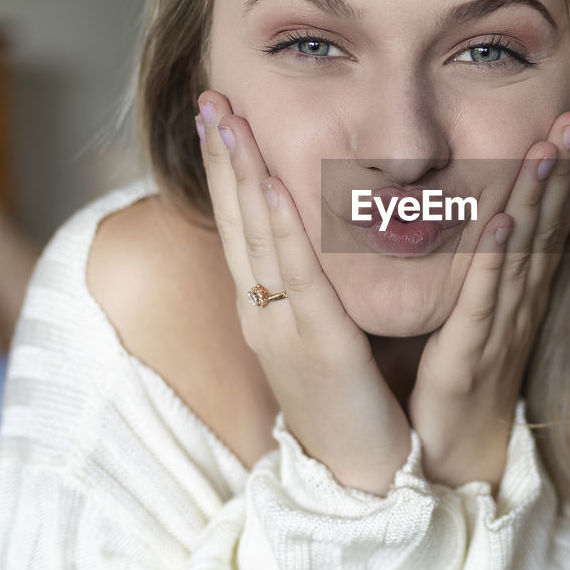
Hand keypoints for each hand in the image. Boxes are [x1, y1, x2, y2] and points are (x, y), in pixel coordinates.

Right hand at [196, 90, 411, 494]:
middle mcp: (262, 311)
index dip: (227, 168)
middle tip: (209, 96)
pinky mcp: (317, 344)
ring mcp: (282, 326)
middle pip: (235, 220)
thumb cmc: (348, 401)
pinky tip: (267, 186)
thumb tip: (307, 245)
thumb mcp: (320, 334)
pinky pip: (295, 276)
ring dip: (239, 173)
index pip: (240, 224)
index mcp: (265, 307)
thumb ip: (310, 291)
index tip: (218, 115)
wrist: (361, 473)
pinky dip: (278, 228)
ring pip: (255, 237)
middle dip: (221, 156)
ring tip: (225, 118)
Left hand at [407, 113, 569, 490]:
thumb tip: (490, 207)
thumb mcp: (479, 310)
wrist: (452, 455)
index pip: (549, 221)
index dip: (564, 172)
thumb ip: (487, 262)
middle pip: (547, 228)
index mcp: (522, 291)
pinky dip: (493, 262)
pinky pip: (483, 303)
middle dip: (561, 171)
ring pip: (523, 256)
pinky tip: (501, 222)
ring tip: (546, 149)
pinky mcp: (468, 357)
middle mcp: (520, 304)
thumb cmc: (461, 376)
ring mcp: (499, 330)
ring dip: (536, 201)